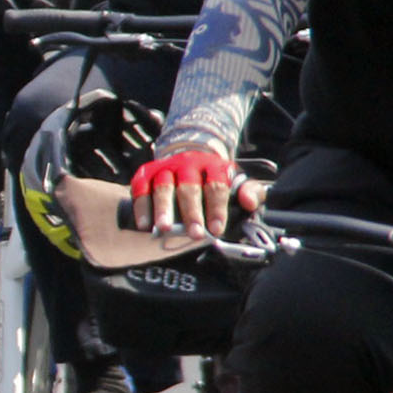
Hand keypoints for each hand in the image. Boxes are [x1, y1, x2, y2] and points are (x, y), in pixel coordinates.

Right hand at [127, 145, 257, 238]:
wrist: (190, 158)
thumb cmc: (215, 179)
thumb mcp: (238, 182)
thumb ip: (251, 192)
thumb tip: (248, 203)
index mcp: (213, 166)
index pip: (216, 186)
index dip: (217, 209)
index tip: (216, 229)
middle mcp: (188, 163)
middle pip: (189, 188)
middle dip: (191, 212)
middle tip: (194, 233)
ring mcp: (166, 167)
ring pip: (163, 188)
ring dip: (164, 209)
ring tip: (164, 229)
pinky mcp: (147, 173)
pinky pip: (141, 189)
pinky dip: (142, 207)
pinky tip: (145, 225)